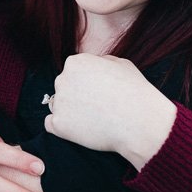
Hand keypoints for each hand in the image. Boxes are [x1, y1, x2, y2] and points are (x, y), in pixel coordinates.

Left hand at [45, 54, 176, 169]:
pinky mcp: (59, 124)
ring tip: (94, 120)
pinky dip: (64, 128)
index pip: (73, 72)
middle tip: (99, 108)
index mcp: (76, 62)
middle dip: (77, 97)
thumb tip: (93, 64)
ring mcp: (59, 101)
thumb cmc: (135, 92)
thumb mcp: (122, 64)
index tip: (100, 93)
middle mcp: (63, 78)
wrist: (139, 122)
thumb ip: (101, 61)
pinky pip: (52, 125)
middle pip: (64, 88)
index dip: (87, 84)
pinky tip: (81, 130)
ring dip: (70, 112)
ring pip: (58, 106)